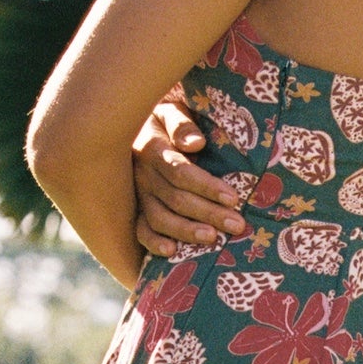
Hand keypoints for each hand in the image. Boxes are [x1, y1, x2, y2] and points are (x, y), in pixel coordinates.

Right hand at [132, 89, 246, 258]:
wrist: (126, 128)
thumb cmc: (162, 121)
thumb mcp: (169, 111)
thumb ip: (181, 124)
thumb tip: (196, 143)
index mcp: (153, 150)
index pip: (181, 172)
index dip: (207, 187)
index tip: (233, 198)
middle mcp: (143, 175)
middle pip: (176, 199)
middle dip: (209, 213)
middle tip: (237, 225)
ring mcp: (138, 195)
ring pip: (160, 218)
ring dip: (186, 231)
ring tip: (212, 239)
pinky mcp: (135, 210)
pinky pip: (140, 231)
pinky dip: (153, 243)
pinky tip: (172, 252)